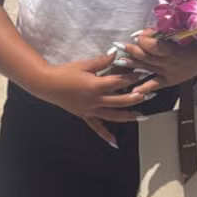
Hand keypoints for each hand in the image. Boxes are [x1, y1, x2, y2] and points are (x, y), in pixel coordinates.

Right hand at [33, 53, 153, 147]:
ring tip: (140, 116)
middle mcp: (95, 100)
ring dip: (127, 116)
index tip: (142, 73)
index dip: (131, 77)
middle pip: (119, 100)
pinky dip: (105, 135)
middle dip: (135, 97)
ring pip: (112, 115)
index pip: (118, 82)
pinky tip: (114, 142)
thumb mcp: (84, 64)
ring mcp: (90, 110)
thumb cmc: (65, 72)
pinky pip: (96, 127)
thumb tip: (116, 53)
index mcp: (95, 85)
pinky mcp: (84, 115)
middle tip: (149, 95)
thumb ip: (101, 61)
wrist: (47, 84)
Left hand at [125, 31, 196, 92]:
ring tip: (118, 62)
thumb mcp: (182, 33)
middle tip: (119, 46)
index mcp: (174, 51)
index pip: (154, 46)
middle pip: (147, 58)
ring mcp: (168, 74)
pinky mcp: (169, 81)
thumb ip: (164, 32)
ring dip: (132, 66)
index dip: (144, 40)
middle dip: (132, 51)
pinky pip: (155, 85)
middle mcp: (170, 64)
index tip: (137, 34)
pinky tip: (133, 90)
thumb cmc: (194, 40)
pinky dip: (144, 88)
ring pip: (147, 69)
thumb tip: (147, 32)